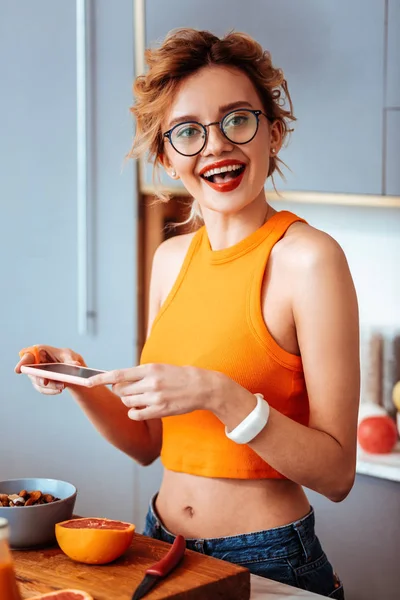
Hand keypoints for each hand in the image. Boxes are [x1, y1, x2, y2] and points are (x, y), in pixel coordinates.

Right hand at [15, 345, 85, 395]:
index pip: (28, 355)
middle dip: (39, 378)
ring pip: (38, 382)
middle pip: (32, 372)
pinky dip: (51, 390)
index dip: (23, 362)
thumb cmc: (68, 358)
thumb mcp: (70, 356)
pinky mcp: (41, 383)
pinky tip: (59, 390)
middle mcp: (36, 363)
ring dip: (49, 385)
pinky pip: (43, 389)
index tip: (19, 370)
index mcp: (40, 352)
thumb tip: (76, 364)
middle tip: (45, 382)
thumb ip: (71, 360)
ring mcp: (37, 374)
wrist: (74, 371)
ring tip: (62, 386)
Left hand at [87, 363, 221, 419]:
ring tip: (144, 397)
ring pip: (128, 402)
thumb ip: (140, 373)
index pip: (119, 374)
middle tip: (134, 389)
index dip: (100, 379)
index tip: (87, 382)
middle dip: (121, 391)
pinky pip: (136, 414)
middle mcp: (150, 383)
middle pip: (121, 391)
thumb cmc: (179, 376)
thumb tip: (119, 380)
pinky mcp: (160, 410)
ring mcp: (155, 398)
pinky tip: (143, 408)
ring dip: (130, 401)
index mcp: (149, 369)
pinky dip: (135, 412)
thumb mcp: (160, 368)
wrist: (201, 387)